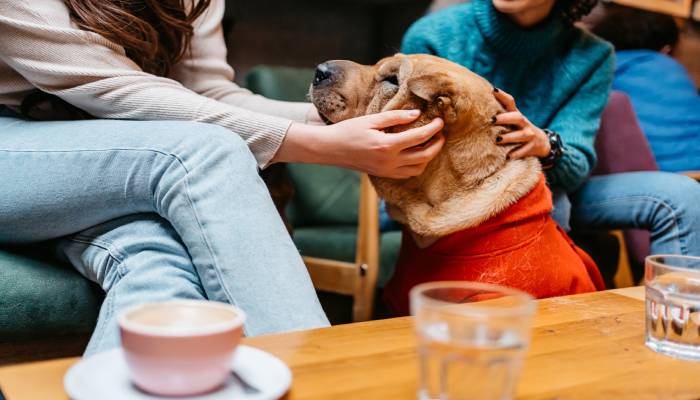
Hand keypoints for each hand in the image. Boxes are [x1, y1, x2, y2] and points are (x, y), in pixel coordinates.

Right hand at [275, 109, 444, 178]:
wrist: (330, 149)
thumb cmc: (348, 131)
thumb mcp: (371, 119)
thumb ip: (395, 117)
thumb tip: (416, 114)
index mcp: (387, 145)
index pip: (419, 137)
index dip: (434, 129)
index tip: (441, 121)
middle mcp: (390, 162)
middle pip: (424, 156)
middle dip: (437, 144)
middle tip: (441, 133)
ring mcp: (387, 171)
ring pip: (418, 168)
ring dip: (428, 156)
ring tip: (431, 143)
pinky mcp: (384, 175)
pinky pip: (407, 174)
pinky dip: (417, 165)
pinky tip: (417, 154)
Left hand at [493, 88, 549, 158]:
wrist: (541, 143)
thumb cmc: (518, 129)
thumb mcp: (512, 121)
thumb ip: (499, 114)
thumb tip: (479, 104)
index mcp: (516, 115)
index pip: (510, 102)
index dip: (502, 96)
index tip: (493, 90)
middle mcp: (523, 124)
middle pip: (517, 117)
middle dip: (505, 118)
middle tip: (492, 120)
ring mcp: (529, 135)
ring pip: (521, 135)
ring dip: (509, 137)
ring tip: (498, 139)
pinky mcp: (531, 147)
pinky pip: (524, 151)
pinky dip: (516, 154)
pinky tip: (508, 157)